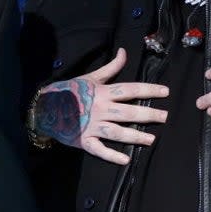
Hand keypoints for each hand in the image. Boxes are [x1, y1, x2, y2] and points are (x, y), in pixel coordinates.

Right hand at [34, 48, 168, 164]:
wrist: (45, 107)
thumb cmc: (70, 91)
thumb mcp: (90, 77)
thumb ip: (110, 67)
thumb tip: (124, 52)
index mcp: (102, 92)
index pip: (130, 90)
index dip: (149, 90)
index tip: (165, 92)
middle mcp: (100, 109)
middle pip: (128, 112)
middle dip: (148, 114)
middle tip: (165, 117)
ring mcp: (92, 126)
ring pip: (117, 132)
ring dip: (135, 136)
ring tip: (151, 140)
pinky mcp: (84, 140)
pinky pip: (99, 149)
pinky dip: (111, 155)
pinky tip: (126, 159)